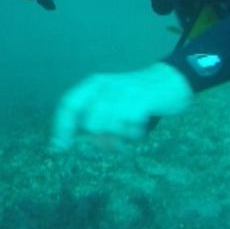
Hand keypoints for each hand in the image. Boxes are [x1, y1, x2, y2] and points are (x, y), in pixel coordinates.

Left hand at [50, 63, 192, 151]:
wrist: (169, 81)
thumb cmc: (138, 99)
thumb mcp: (114, 108)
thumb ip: (99, 124)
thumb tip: (88, 144)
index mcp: (94, 84)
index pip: (69, 104)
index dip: (62, 127)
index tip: (60, 147)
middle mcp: (104, 85)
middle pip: (91, 123)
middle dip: (101, 140)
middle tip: (116, 144)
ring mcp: (122, 90)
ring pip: (109, 127)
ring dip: (120, 136)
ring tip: (131, 131)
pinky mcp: (139, 98)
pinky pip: (128, 127)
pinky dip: (135, 133)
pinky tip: (141, 126)